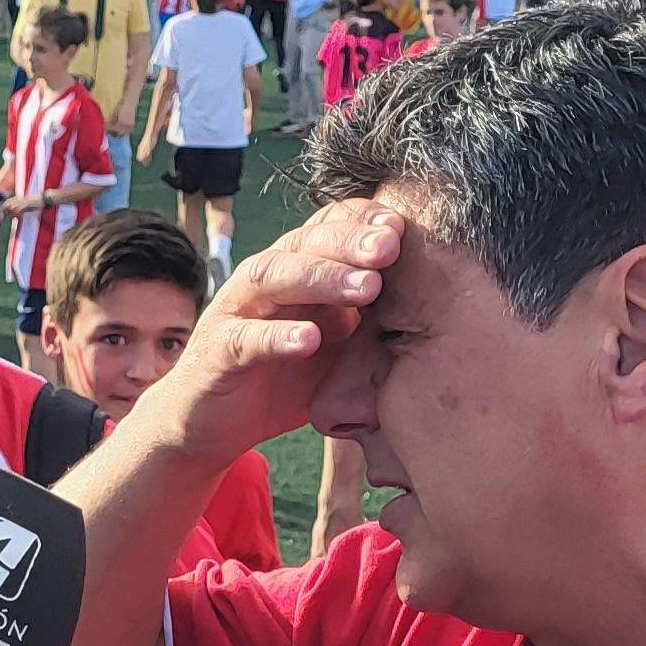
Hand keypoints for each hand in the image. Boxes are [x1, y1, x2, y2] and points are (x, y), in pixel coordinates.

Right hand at [156, 198, 398, 457]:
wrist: (213, 424)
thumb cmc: (281, 377)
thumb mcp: (335, 345)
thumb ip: (366, 317)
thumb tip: (433, 295)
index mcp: (296, 271)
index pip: (327, 227)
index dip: (362, 221)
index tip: (403, 226)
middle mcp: (264, 280)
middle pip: (305, 243)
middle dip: (350, 242)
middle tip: (391, 247)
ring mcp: (237, 311)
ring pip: (274, 276)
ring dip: (321, 277)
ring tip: (366, 287)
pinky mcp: (217, 351)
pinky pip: (245, 337)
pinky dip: (277, 336)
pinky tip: (310, 339)